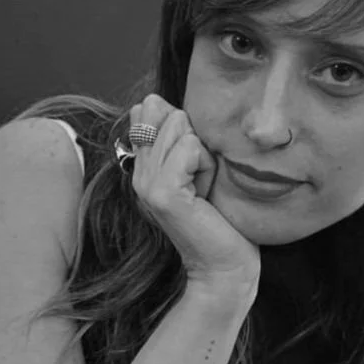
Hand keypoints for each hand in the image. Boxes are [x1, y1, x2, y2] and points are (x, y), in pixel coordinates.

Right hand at [129, 95, 259, 288]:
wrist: (225, 265)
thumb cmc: (222, 218)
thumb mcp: (200, 167)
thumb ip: (180, 135)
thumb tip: (154, 99)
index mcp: (143, 165)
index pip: (149, 109)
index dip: (185, 130)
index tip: (194, 169)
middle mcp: (138, 172)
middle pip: (168, 114)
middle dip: (198, 143)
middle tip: (202, 182)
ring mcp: (146, 183)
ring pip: (180, 127)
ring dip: (204, 156)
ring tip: (204, 188)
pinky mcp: (162, 192)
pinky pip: (191, 148)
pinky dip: (207, 167)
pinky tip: (205, 195)